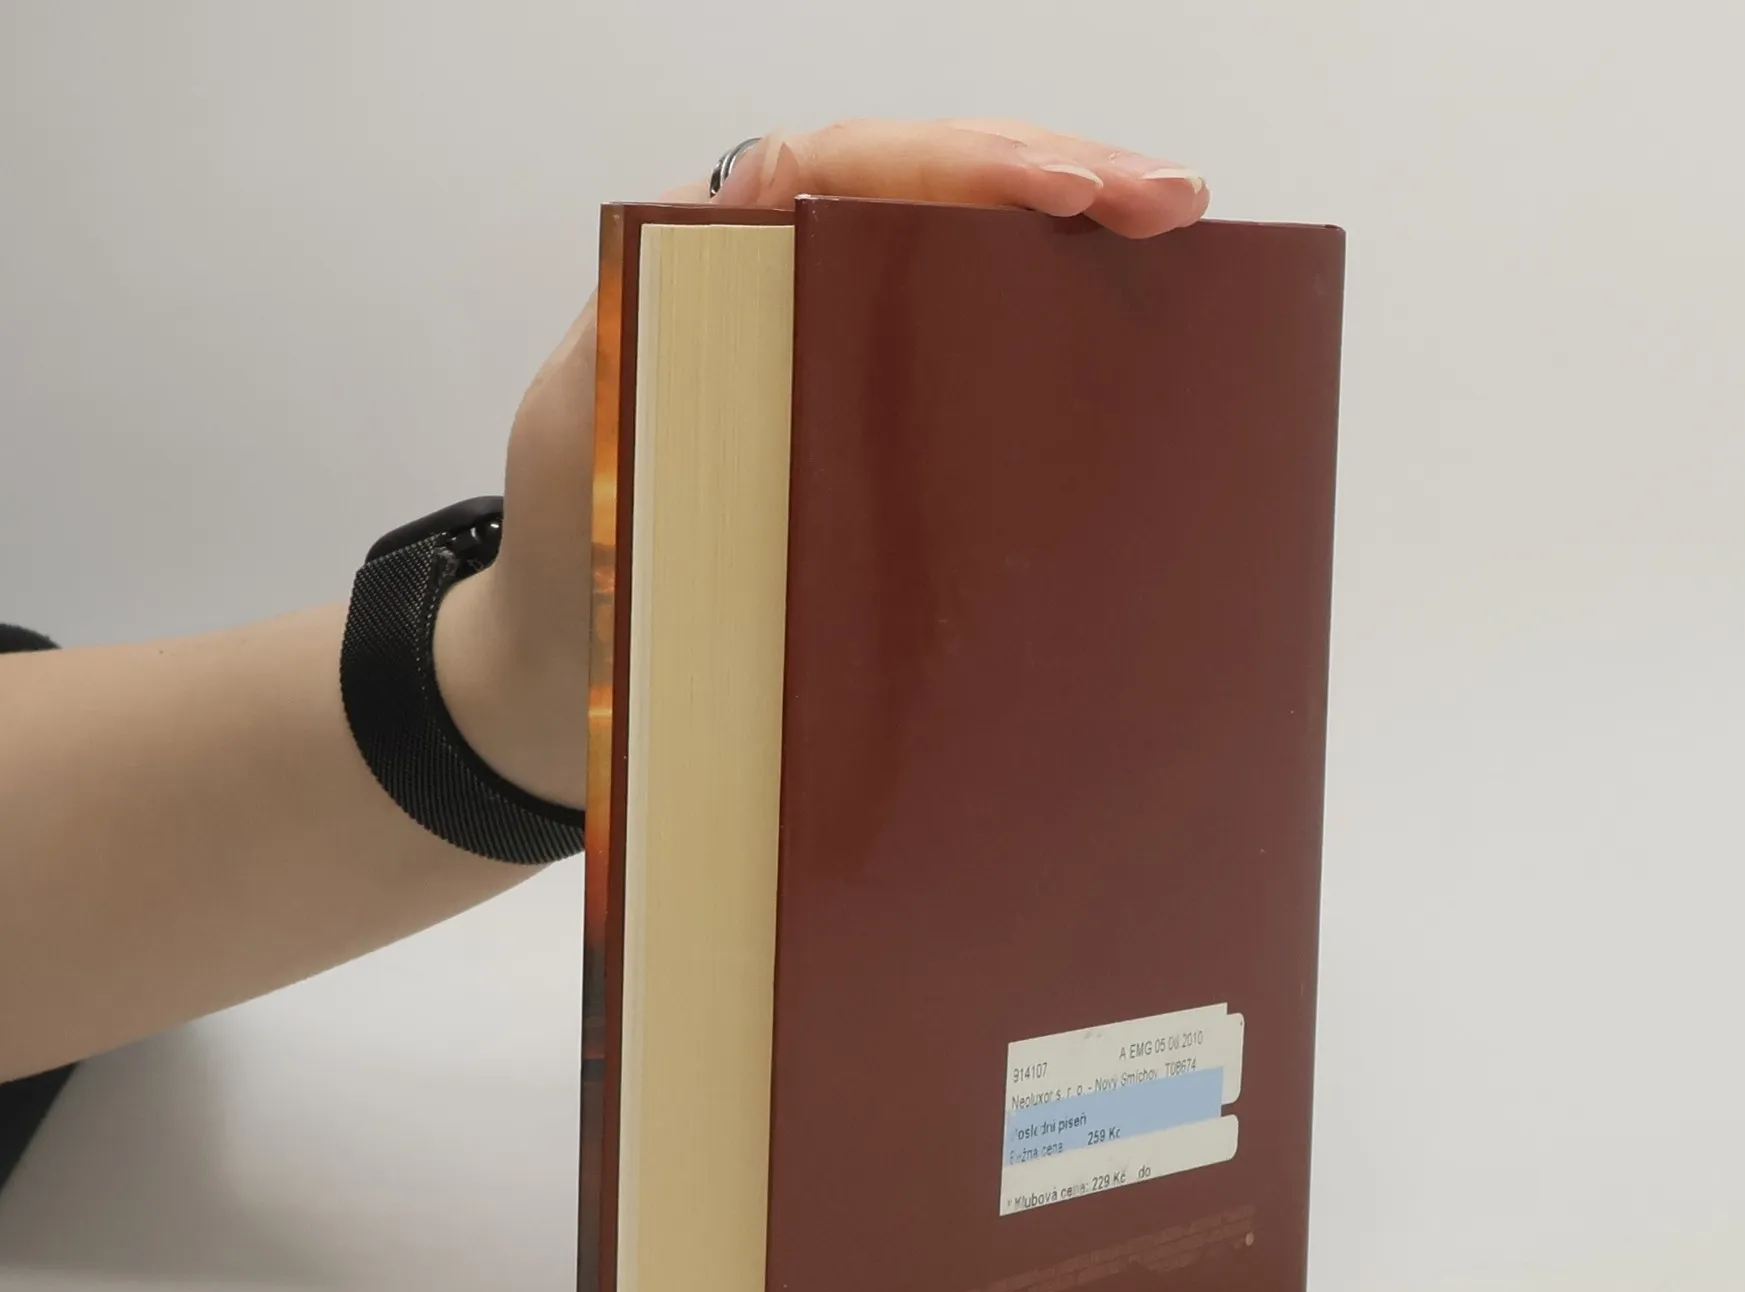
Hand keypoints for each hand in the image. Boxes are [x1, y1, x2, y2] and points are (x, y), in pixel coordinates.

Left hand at [436, 119, 1209, 810]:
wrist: (565, 666)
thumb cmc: (574, 558)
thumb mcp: (593, 436)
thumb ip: (659, 343)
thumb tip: (776, 286)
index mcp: (714, 259)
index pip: (851, 168)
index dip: (965, 167)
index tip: (1067, 195)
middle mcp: (789, 284)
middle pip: (936, 190)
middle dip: (1063, 176)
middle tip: (1174, 200)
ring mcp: (841, 353)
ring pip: (966, 259)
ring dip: (1072, 244)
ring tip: (1174, 235)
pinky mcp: (874, 428)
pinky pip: (967, 354)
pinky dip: (1046, 333)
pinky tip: (1124, 333)